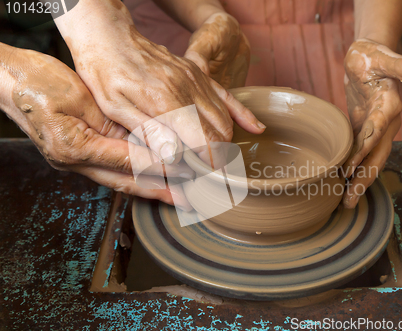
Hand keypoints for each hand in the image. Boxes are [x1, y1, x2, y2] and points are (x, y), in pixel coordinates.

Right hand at [4, 47, 193, 208]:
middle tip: (190, 200)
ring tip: (180, 195)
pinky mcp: (78, 157)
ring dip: (152, 189)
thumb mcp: (78, 98)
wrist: (6, 83)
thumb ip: (110, 124)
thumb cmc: (37, 84)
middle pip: (126, 182)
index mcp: (74, 147)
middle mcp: (74, 162)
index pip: (128, 162)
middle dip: (161, 193)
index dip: (161, 167)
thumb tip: (145, 141)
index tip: (188, 172)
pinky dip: (137, 176)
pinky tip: (155, 177)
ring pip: (121, 181)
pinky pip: (113, 171)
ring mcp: (75, 163)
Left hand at [63, 2, 262, 168]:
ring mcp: (197, 80)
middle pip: (219, 133)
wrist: (111, 37)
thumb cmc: (106, 73)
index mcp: (166, 102)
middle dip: (220, 159)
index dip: (211, 166)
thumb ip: (147, 132)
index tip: (210, 182)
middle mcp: (188, 90)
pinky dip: (243, 115)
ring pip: (225, 119)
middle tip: (213, 178)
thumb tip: (175, 156)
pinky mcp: (199, 74)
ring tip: (221, 164)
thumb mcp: (115, 108)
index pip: (204, 141)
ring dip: (226, 143)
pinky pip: (228, 96)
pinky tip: (256, 128)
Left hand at [342, 39, 401, 207]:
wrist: (368, 55)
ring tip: (344, 201)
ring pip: (368, 159)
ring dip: (357, 179)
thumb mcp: (387, 58)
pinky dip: (351, 167)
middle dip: (363, 179)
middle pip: (376, 156)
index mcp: (390, 107)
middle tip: (348, 201)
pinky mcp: (364, 128)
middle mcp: (386, 123)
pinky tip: (340, 181)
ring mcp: (376, 129)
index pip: (377, 133)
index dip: (365, 150)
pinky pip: (359, 152)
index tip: (350, 168)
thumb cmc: (375, 55)